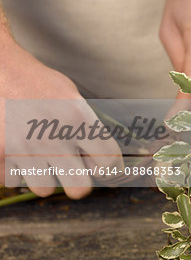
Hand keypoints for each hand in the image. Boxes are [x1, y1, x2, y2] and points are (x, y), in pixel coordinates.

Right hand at [0, 35, 123, 198]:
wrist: (0, 70)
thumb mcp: (72, 97)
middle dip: (79, 185)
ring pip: (45, 190)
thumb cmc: (39, 84)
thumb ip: (87, 129)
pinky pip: (14, 180)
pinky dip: (15, 170)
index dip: (110, 169)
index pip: (108, 162)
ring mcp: (24, 149)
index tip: (106, 170)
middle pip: (80, 189)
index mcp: (79, 120)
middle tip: (74, 174)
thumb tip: (101, 162)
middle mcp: (54, 137)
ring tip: (39, 157)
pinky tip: (15, 149)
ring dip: (44, 178)